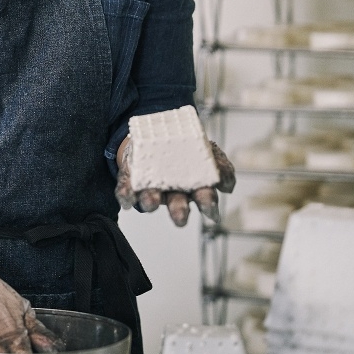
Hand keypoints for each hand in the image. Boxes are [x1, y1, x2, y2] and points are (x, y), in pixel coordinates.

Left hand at [115, 138, 235, 226]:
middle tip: (180, 218)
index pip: (204, 198)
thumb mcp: (206, 149)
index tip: (211, 212)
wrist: (156, 135)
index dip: (208, 206)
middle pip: (178, 205)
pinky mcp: (131, 183)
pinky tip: (126, 199)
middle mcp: (174, 191)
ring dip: (150, 201)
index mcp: (195, 184)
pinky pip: (126, 191)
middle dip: (179, 211)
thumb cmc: (184, 147)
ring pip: (151, 199)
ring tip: (150, 202)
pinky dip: (125, 195)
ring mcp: (152, 187)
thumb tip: (228, 185)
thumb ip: (220, 166)